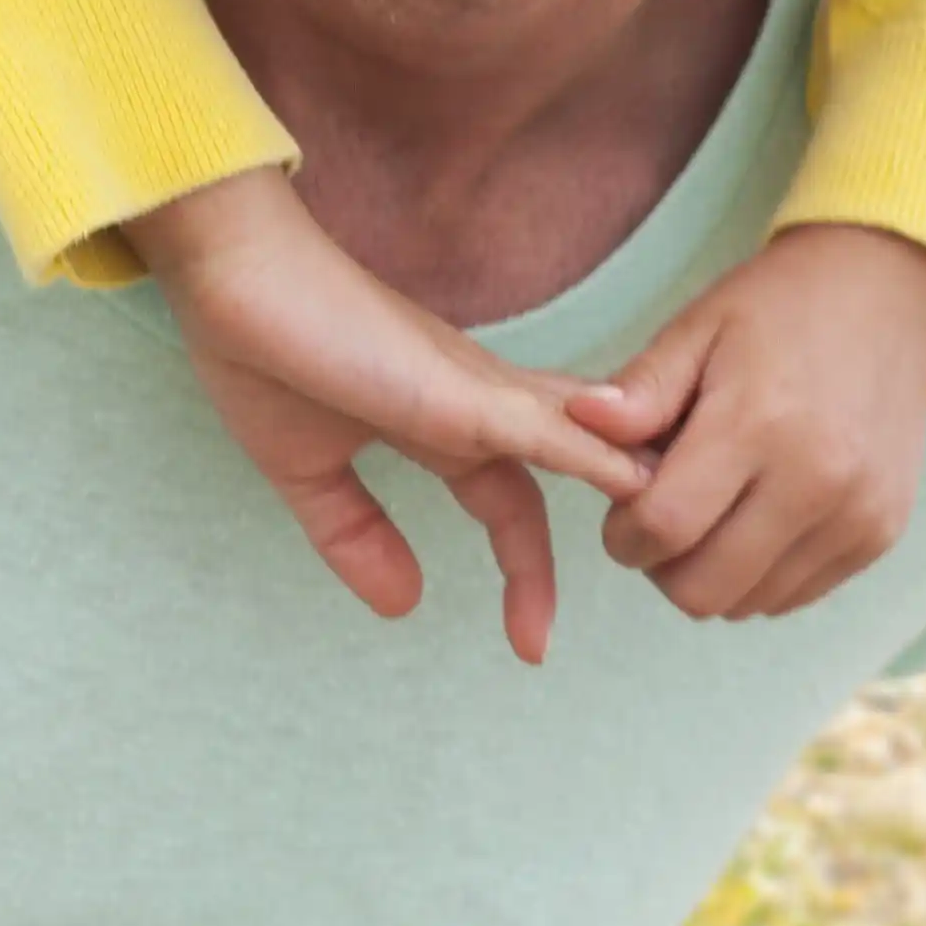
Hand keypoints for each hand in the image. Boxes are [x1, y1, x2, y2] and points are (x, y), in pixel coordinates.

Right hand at [129, 170, 645, 664]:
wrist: (230, 279)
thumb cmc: (261, 353)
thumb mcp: (309, 473)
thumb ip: (357, 534)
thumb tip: (406, 605)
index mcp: (436, 422)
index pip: (508, 506)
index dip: (525, 573)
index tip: (530, 646)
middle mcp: (471, 400)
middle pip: (567, 470)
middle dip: (614, 523)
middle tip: (659, 584)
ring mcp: (472, 389)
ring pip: (581, 437)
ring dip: (636, 478)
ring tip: (696, 523)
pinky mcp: (459, 385)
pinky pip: (544, 425)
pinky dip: (597, 452)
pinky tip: (640, 480)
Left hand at [569, 223, 925, 620]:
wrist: (885, 294)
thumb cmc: (779, 306)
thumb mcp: (699, 327)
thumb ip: (641, 388)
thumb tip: (579, 424)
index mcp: (759, 423)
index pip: (665, 527)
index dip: (624, 535)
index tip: (620, 512)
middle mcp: (817, 482)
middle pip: (705, 589)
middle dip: (661, 565)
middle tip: (659, 515)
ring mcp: (856, 516)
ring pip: (750, 604)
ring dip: (712, 573)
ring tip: (711, 508)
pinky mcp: (880, 535)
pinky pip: (795, 596)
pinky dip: (760, 575)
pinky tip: (754, 516)